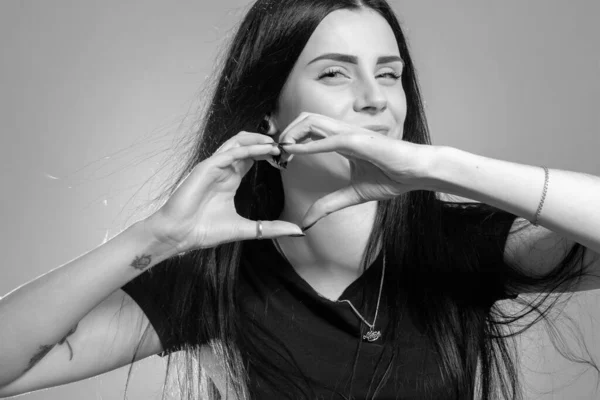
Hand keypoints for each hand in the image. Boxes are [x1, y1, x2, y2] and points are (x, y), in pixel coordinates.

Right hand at [144, 132, 304, 251]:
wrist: (179, 235)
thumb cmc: (204, 231)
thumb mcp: (247, 229)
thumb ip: (271, 228)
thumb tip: (297, 231)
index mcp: (229, 180)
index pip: (251, 158)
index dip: (268, 154)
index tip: (286, 157)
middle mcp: (223, 170)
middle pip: (246, 145)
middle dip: (266, 142)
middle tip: (285, 146)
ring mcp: (214, 167)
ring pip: (238, 143)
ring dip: (258, 140)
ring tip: (277, 143)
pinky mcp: (207, 167)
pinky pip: (230, 153)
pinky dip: (249, 149)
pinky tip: (265, 150)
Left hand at [277, 112, 437, 229]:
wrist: (417, 173)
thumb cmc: (392, 177)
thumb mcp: (352, 195)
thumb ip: (329, 204)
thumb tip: (307, 221)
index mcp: (342, 140)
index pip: (310, 130)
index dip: (291, 140)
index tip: (280, 158)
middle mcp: (343, 132)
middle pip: (305, 118)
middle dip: (286, 132)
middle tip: (276, 154)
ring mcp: (350, 133)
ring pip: (311, 121)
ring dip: (292, 134)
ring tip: (281, 152)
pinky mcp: (357, 141)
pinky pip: (327, 139)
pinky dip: (307, 144)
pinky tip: (293, 152)